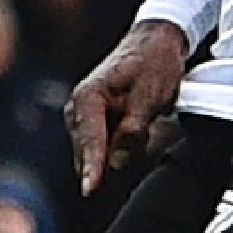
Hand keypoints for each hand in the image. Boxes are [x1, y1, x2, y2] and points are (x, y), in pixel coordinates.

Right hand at [67, 18, 190, 193]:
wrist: (154, 43)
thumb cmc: (152, 64)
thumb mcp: (149, 96)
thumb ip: (132, 131)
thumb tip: (117, 163)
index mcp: (87, 98)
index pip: (90, 140)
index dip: (92, 167)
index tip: (89, 190)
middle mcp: (77, 108)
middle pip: (89, 150)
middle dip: (108, 159)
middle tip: (141, 133)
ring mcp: (82, 116)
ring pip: (96, 150)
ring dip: (116, 151)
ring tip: (144, 121)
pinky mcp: (92, 122)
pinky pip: (102, 145)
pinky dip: (117, 146)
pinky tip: (138, 127)